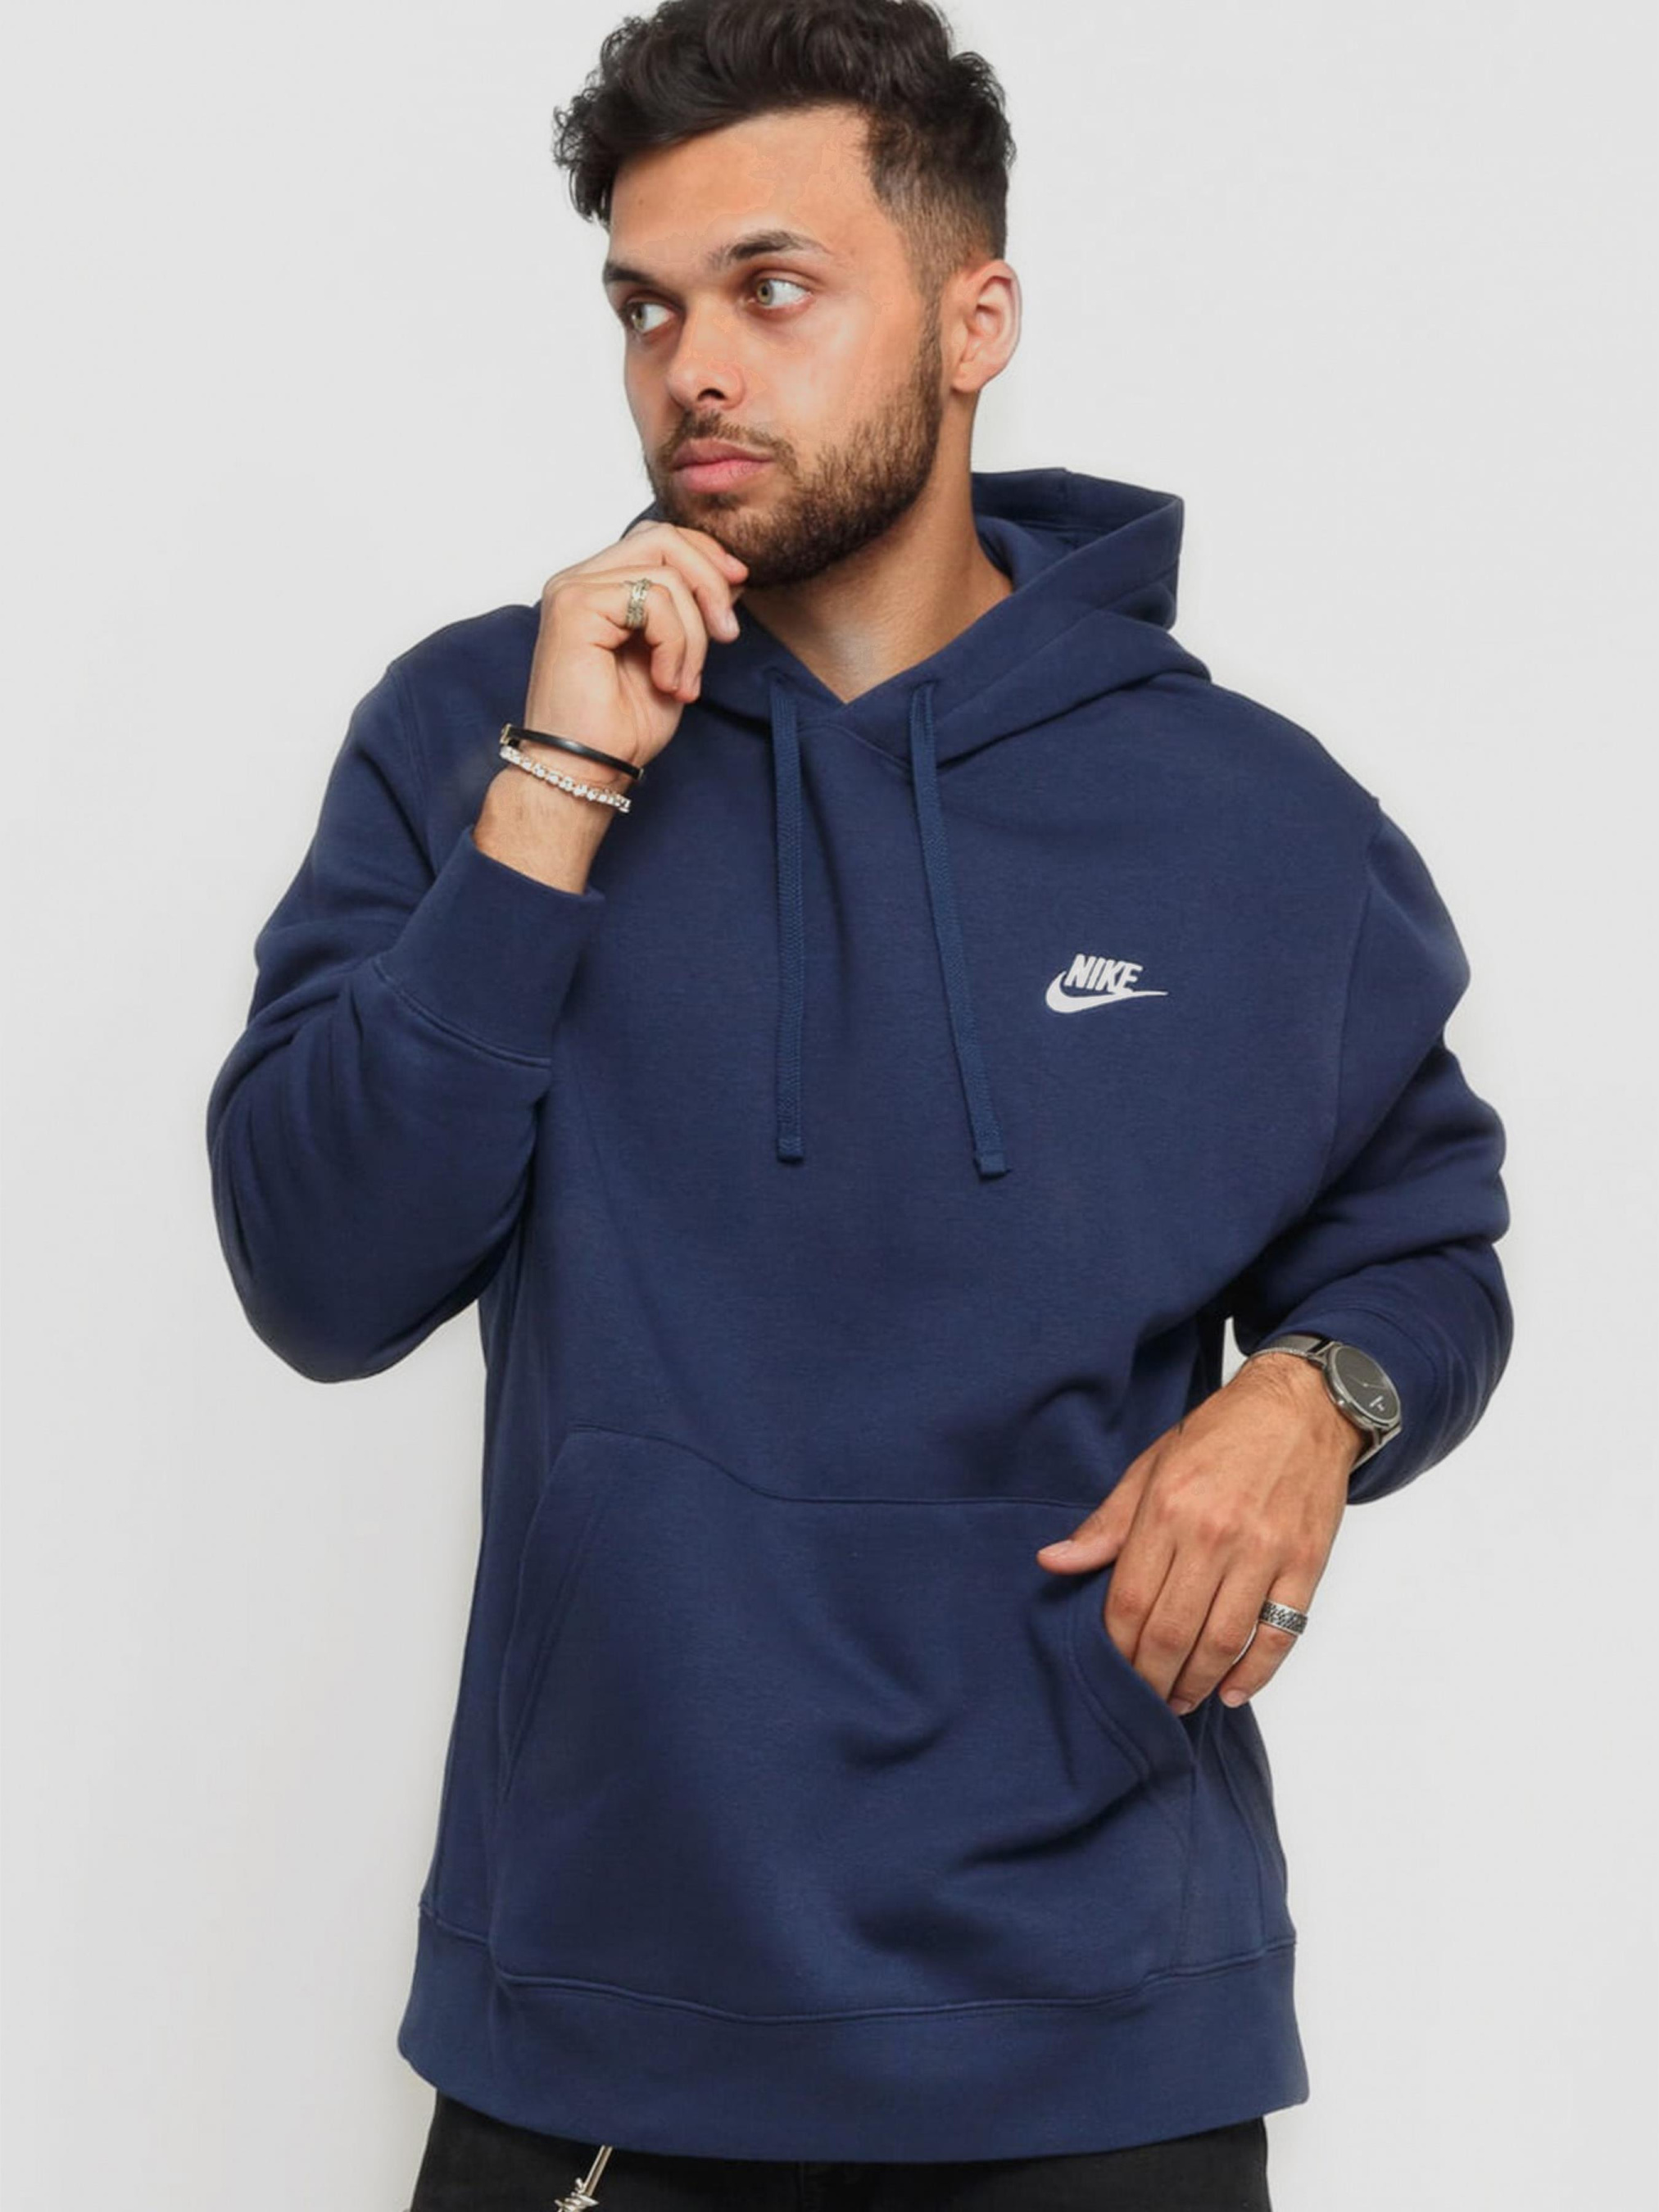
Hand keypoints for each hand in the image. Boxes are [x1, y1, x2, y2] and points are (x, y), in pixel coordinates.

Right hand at [520, 519, 749, 775]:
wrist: (587, 770)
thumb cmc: (621, 726)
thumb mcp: (676, 658)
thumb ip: (693, 613)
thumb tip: (731, 577)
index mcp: (599, 587)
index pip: (659, 540)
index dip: (705, 555)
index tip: (738, 588)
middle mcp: (580, 580)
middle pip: (663, 540)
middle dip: (710, 584)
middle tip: (726, 636)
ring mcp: (574, 590)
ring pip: (666, 575)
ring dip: (693, 634)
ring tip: (683, 681)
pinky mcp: (576, 607)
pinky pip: (653, 600)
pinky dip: (676, 644)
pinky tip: (666, 681)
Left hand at [1034, 1354, 1359, 1713]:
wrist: (1301, 1408)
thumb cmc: (1220, 1436)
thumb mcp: (1151, 1466)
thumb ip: (1106, 1524)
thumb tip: (1052, 1562)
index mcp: (1168, 1508)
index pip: (1131, 1599)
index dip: (1116, 1645)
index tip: (1109, 1666)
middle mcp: (1216, 1534)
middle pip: (1173, 1631)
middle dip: (1152, 1677)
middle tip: (1143, 1699)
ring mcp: (1265, 1552)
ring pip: (1224, 1642)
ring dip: (1197, 1683)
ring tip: (1180, 1700)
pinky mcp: (1306, 1564)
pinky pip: (1279, 1635)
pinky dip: (1255, 1673)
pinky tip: (1231, 1690)